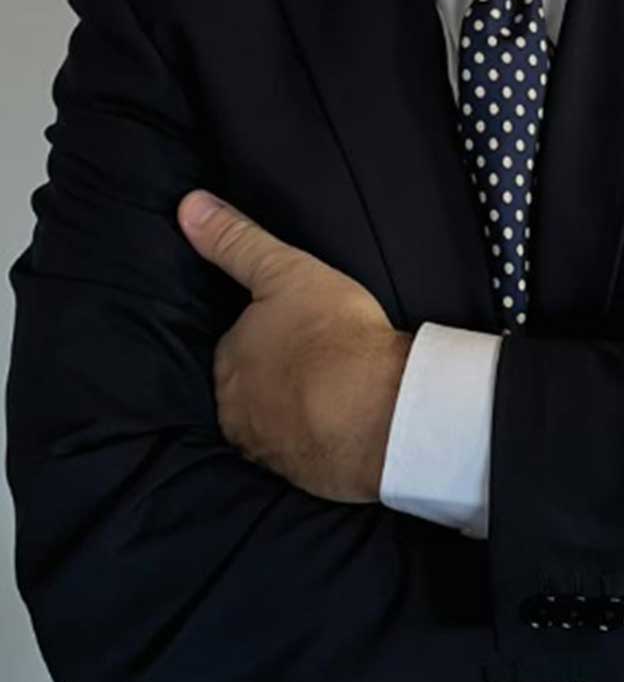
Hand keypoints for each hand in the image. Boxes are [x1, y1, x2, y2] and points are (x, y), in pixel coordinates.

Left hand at [177, 190, 411, 503]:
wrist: (377, 412)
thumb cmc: (331, 335)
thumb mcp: (285, 271)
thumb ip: (236, 240)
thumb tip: (187, 206)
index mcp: (228, 363)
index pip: (234, 345)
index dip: (261, 334)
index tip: (290, 329)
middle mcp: (236, 411)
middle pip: (247, 388)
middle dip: (272, 378)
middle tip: (312, 361)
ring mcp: (269, 449)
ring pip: (273, 424)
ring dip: (294, 411)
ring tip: (329, 394)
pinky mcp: (304, 475)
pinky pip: (304, 453)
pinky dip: (318, 440)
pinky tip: (341, 425)